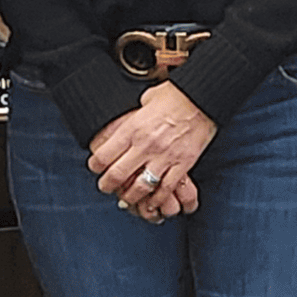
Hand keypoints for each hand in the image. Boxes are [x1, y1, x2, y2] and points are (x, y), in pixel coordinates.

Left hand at [89, 83, 216, 222]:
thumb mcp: (144, 99)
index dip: (95, 165)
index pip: (104, 155)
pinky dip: (157, 199)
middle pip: (117, 175)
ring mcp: (164, 156)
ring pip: (141, 187)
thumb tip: (123, 122)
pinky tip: (152, 202)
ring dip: (130, 197)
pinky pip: (166, 189)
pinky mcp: (182, 163)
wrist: (202, 97)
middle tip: (105, 187)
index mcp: (133, 128)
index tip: (96, 167)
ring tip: (126, 199)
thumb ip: (133, 116)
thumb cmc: (175, 95)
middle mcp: (146, 145)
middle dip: (107, 186)